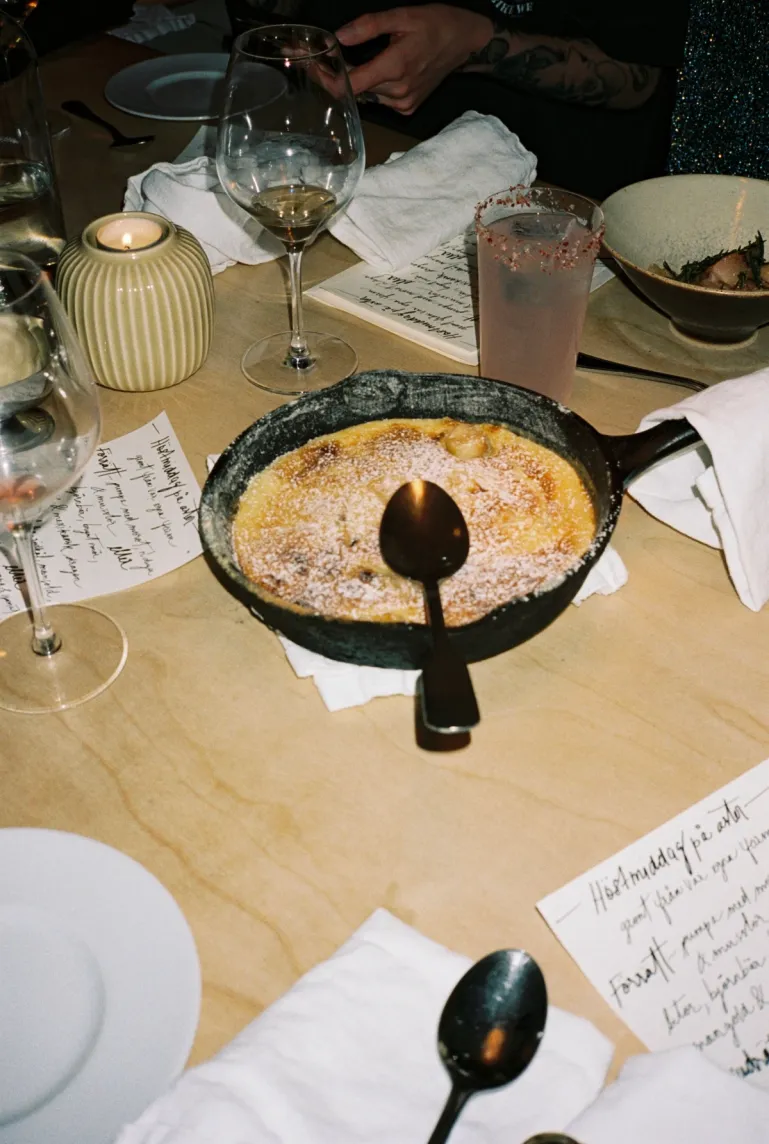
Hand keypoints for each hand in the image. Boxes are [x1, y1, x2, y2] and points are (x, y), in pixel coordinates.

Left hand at [337, 4, 493, 114]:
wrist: (465, 41)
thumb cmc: (436, 24)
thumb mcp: (402, 16)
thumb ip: (369, 26)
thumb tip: (340, 36)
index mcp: (395, 68)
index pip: (350, 84)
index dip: (328, 78)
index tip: (313, 67)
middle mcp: (398, 92)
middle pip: (356, 90)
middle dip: (337, 75)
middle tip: (322, 59)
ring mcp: (404, 103)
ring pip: (367, 95)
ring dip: (356, 81)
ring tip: (348, 62)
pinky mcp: (408, 107)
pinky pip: (380, 99)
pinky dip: (373, 86)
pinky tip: (375, 71)